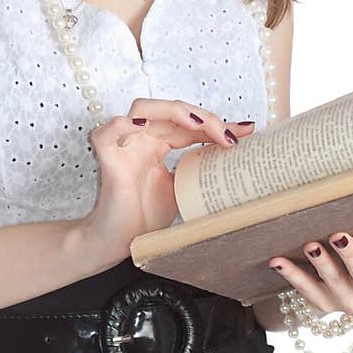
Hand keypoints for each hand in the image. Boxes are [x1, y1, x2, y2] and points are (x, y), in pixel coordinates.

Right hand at [80, 98, 255, 274]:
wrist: (122, 243)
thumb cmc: (146, 217)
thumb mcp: (183, 190)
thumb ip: (200, 172)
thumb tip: (238, 166)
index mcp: (159, 145)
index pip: (189, 125)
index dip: (217, 125)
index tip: (246, 132)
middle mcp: (142, 140)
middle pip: (172, 112)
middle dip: (204, 118)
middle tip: (229, 136)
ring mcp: (125, 147)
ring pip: (143, 108)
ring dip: (173, 111)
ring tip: (198, 124)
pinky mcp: (108, 161)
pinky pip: (106, 134)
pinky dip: (121, 125)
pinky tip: (142, 126)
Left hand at [267, 222, 352, 316]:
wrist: (340, 290)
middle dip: (352, 257)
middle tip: (338, 236)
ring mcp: (349, 302)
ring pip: (334, 283)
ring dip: (321, 264)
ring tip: (309, 245)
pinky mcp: (324, 305)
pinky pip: (305, 289)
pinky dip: (291, 274)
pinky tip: (278, 261)